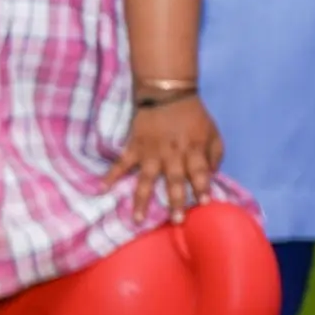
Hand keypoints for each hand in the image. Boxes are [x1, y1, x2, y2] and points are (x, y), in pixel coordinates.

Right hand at [104, 94, 223, 224]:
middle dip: (176, 200)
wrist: (168, 94)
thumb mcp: (212, 132)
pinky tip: (101, 189)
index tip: (204, 203)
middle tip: (176, 220)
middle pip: (174, 180)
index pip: (199, 171)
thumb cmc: (193, 116)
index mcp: (193, 149)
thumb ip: (214, 155)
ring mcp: (151, 152)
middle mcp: (172, 154)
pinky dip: (110, 175)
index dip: (202, 187)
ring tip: (137, 219)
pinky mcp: (134, 148)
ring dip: (141, 199)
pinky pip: (121, 163)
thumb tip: (210, 176)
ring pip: (146, 179)